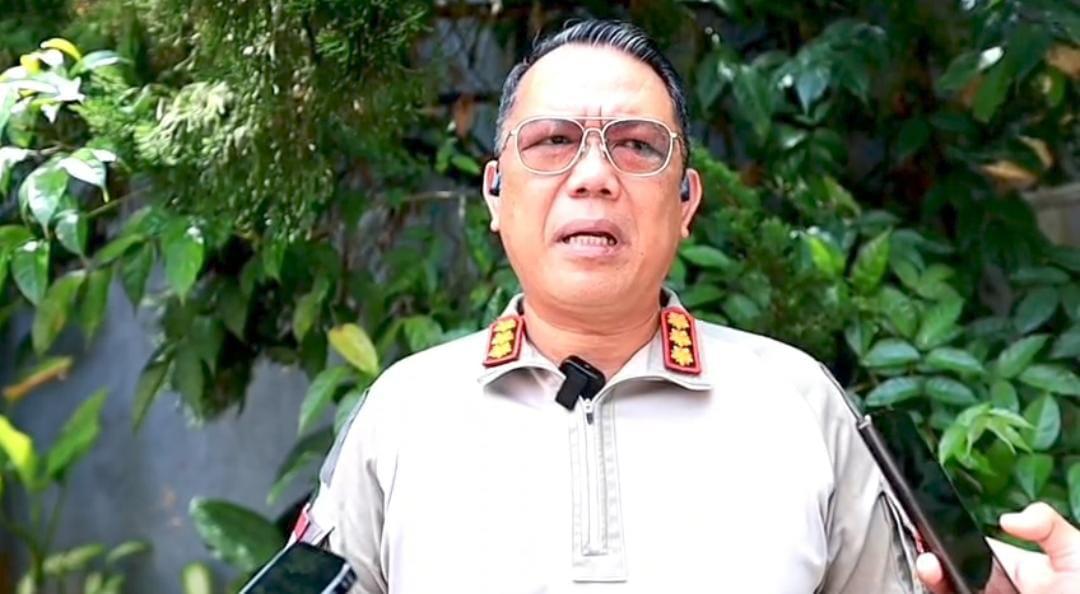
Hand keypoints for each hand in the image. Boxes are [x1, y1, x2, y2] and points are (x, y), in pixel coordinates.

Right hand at [916, 502, 1079, 593]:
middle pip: (956, 578)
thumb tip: (1006, 518)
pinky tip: (940, 589)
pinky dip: (944, 593)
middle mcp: (1004, 593)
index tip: (930, 534)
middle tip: (928, 560)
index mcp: (1023, 573)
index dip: (950, 543)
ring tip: (930, 571)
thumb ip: (1048, 526)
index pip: (977, 552)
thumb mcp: (1079, 555)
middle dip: (936, 566)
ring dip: (935, 584)